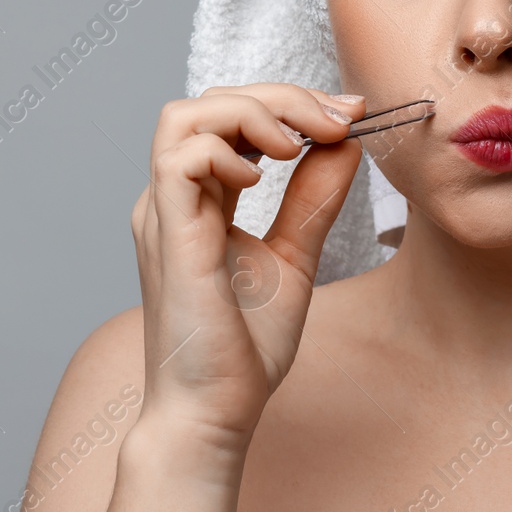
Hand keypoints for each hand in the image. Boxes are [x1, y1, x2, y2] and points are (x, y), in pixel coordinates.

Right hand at [127, 83, 365, 450]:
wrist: (215, 412)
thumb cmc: (243, 348)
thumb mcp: (295, 257)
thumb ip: (314, 199)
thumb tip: (347, 144)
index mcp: (199, 201)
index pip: (232, 118)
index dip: (289, 103)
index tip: (349, 115)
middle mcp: (173, 199)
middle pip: (211, 103)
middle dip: (282, 98)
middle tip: (340, 119)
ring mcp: (163, 214)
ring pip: (185, 116)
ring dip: (252, 112)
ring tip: (298, 144)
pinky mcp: (167, 234)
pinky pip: (179, 158)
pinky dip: (226, 151)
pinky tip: (261, 181)